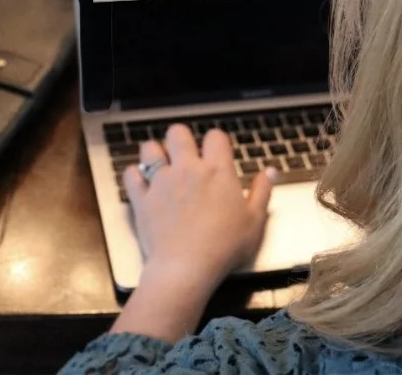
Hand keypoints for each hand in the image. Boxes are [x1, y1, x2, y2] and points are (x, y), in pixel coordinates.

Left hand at [122, 124, 275, 286]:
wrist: (186, 268)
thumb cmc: (225, 246)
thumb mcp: (254, 221)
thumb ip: (262, 191)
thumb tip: (270, 171)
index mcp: (217, 171)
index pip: (215, 136)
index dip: (217, 141)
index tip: (218, 154)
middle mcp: (187, 169)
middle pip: (178, 133)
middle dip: (181, 139)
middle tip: (186, 155)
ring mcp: (161, 182)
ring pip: (150, 148)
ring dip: (155, 152)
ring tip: (162, 164)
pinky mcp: (141, 199)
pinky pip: (131, 175)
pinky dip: (135, 175)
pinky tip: (143, 182)